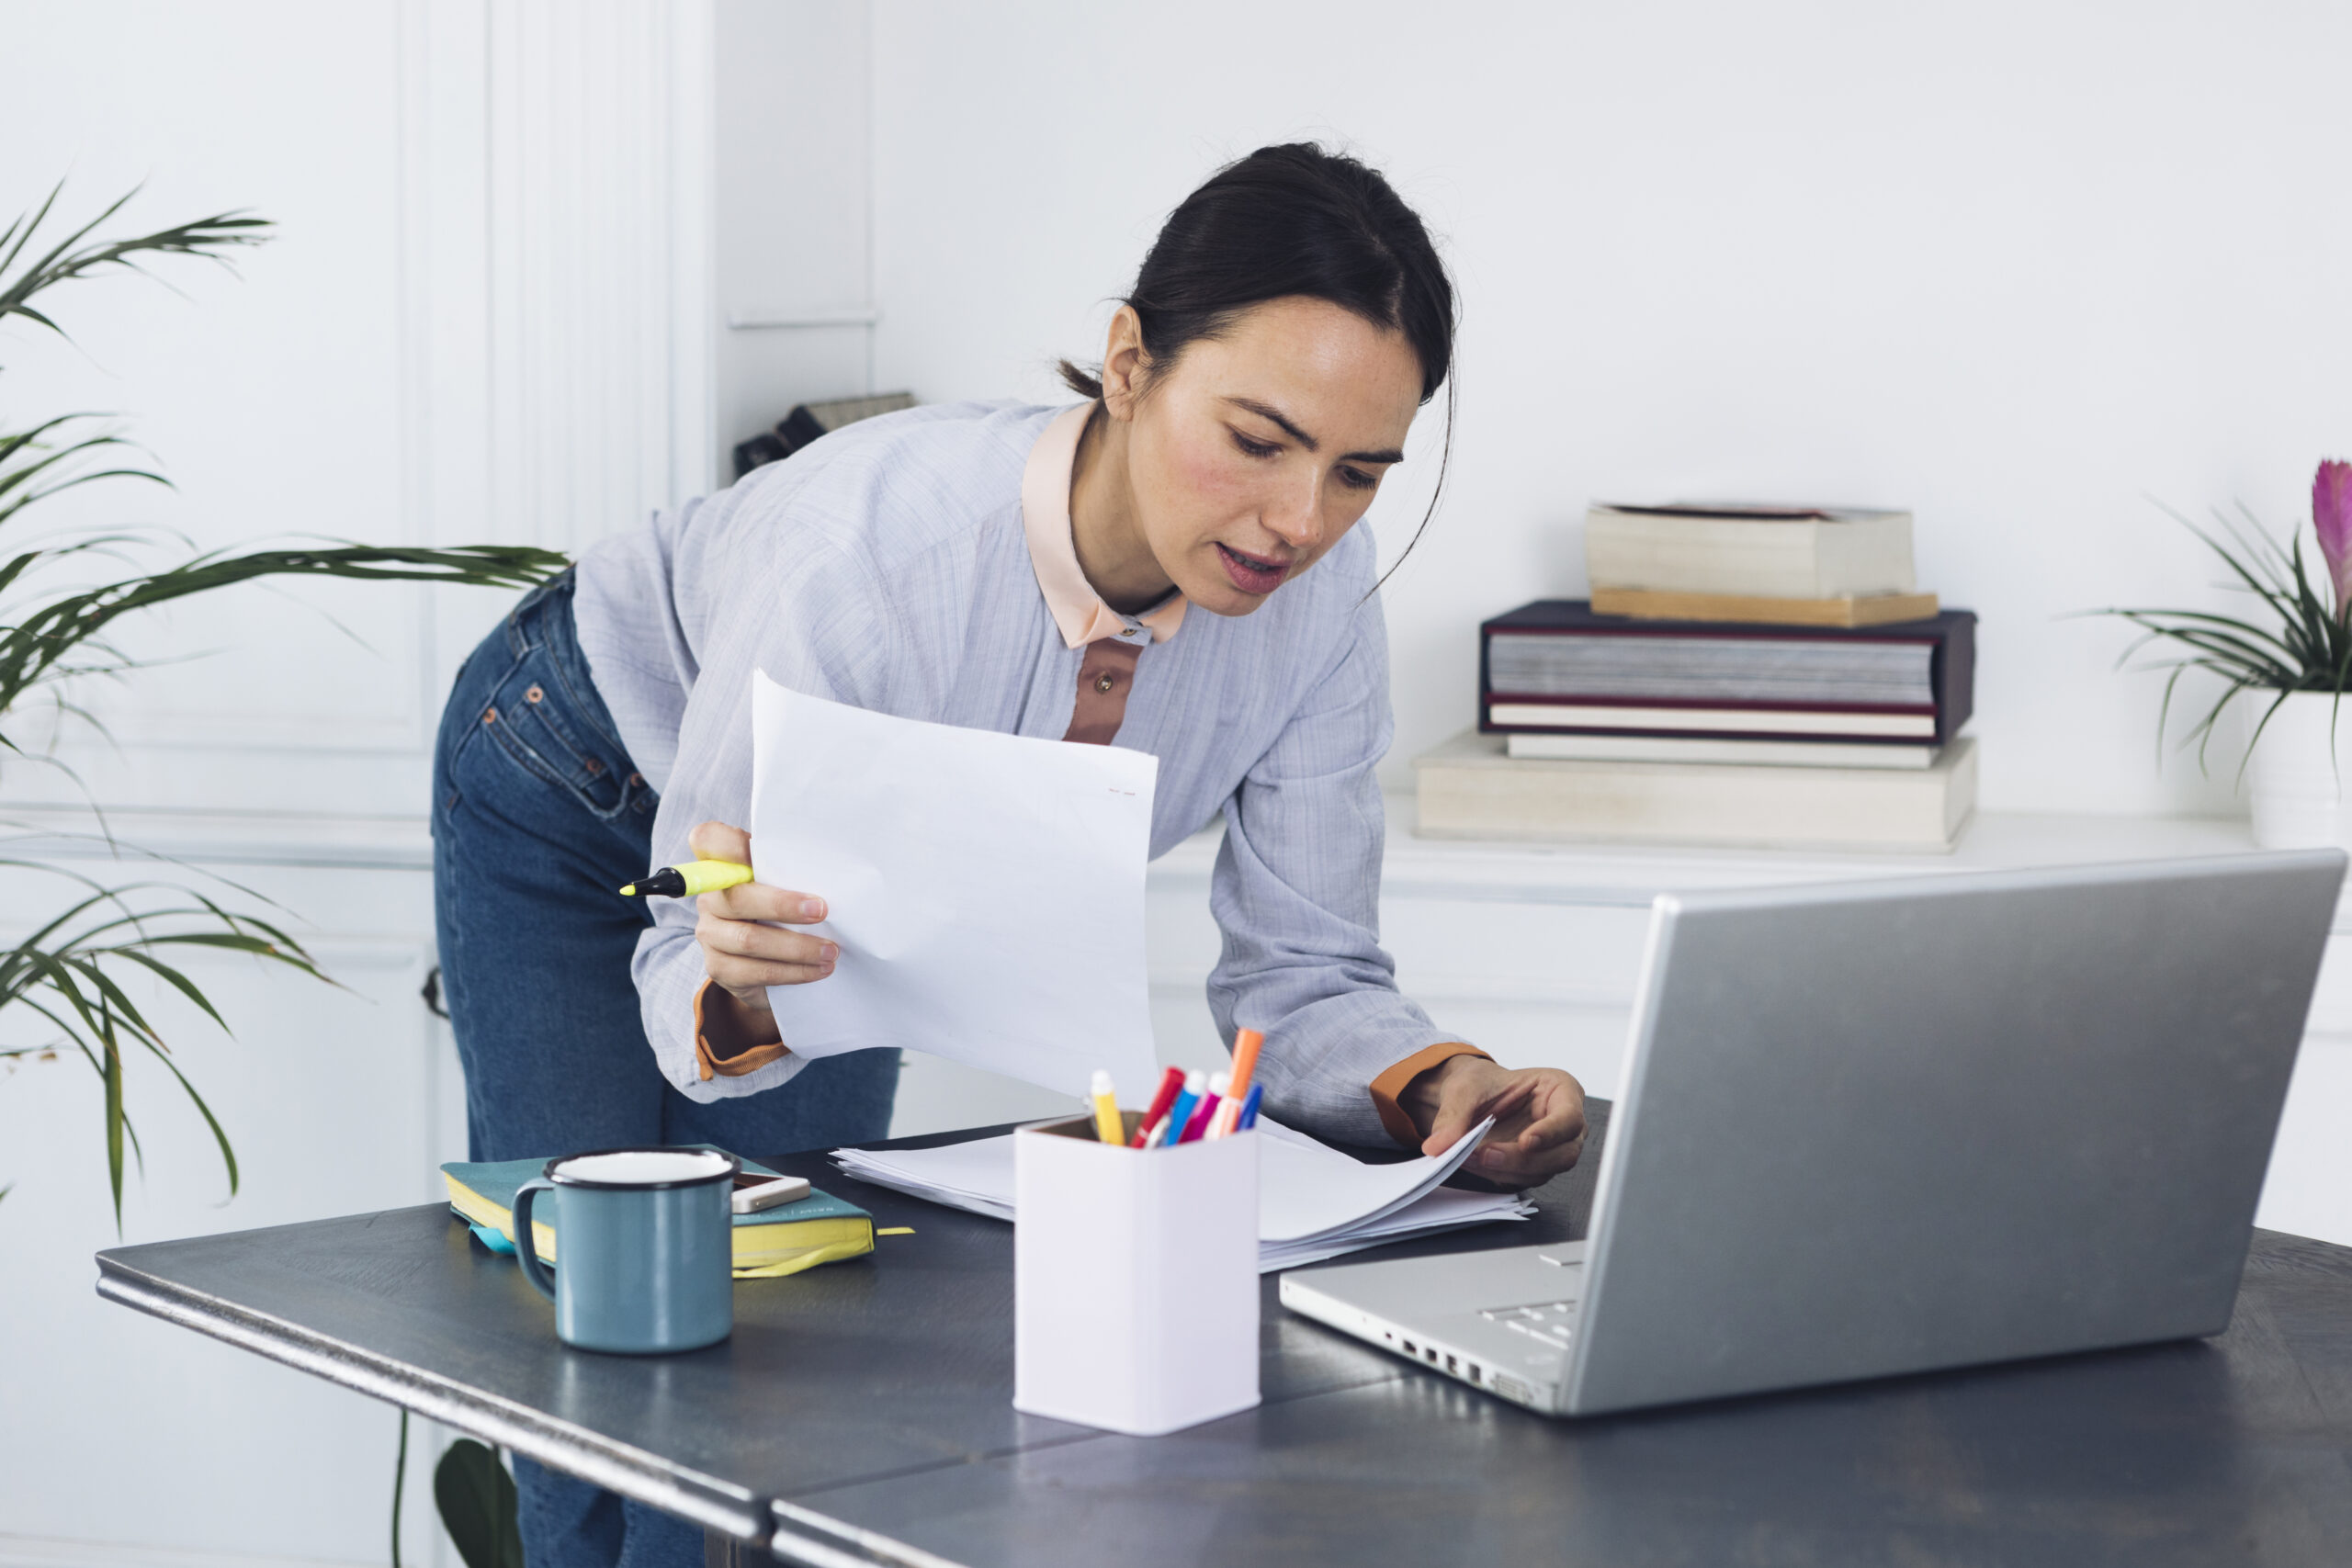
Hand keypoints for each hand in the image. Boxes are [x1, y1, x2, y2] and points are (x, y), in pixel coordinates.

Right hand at [688, 821, 834, 1050]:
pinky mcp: (718, 968)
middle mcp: (709, 898)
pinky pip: (755, 972)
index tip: (753, 852)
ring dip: (796, 947)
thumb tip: (832, 873)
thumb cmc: (782, 910)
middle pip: (737, 897)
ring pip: (749, 940)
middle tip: (821, 911)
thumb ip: (791, 872)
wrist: (768, 961)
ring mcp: (710, 934)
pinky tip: (818, 970)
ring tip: (830, 951)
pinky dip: (793, 972)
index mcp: (721, 866)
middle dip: (782, 905)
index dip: (727, 844)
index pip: (708, 840)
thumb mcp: (784, 884)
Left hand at [1402, 1054, 1586, 1185]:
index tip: (1526, 1141)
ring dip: (1505, 1170)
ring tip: (1471, 1157)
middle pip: (1562, 1153)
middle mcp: (1564, 1124)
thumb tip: (1440, 1144)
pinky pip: (1522, 1180)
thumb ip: (1454, 1115)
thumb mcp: (1465, 1088)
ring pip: (1542, 1172)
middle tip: (1487, 1155)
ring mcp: (1552, 1149)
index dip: (1552, 1133)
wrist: (1473, 1098)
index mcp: (1561, 1091)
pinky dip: (1497, 1175)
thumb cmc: (1483, 1084)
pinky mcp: (1534, 1168)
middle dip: (1522, 1159)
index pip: (1570, 1118)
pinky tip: (1475, 1164)